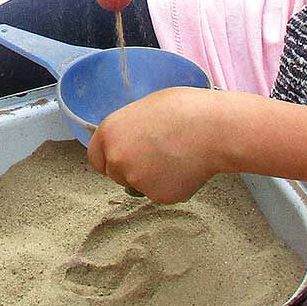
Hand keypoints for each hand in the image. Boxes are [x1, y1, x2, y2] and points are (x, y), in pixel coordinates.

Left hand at [87, 87, 220, 203]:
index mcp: (108, 133)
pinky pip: (161, 194)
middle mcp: (116, 159)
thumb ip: (127, 130)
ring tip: (176, 157)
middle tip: (157, 155)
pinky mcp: (157, 196)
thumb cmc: (182, 110)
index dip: (110, 158)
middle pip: (116, 174)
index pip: (96, 158)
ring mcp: (136, 180)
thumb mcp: (143, 109)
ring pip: (140, 185)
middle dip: (132, 169)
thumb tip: (128, 139)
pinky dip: (171, 186)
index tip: (124, 158)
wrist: (211, 128)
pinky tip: (185, 168)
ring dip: (152, 178)